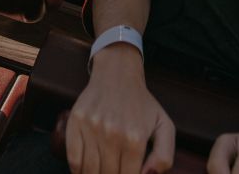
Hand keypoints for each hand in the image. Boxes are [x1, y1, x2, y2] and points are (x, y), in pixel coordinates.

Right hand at [66, 45, 174, 173]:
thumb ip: (164, 156)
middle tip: (113, 172)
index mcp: (136, 138)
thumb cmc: (142, 104)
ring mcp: (92, 127)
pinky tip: (84, 172)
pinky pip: (73, 158)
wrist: (118, 74)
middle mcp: (113, 133)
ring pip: (89, 170)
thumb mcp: (164, 126)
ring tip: (100, 173)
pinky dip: (78, 171)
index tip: (125, 173)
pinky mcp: (76, 121)